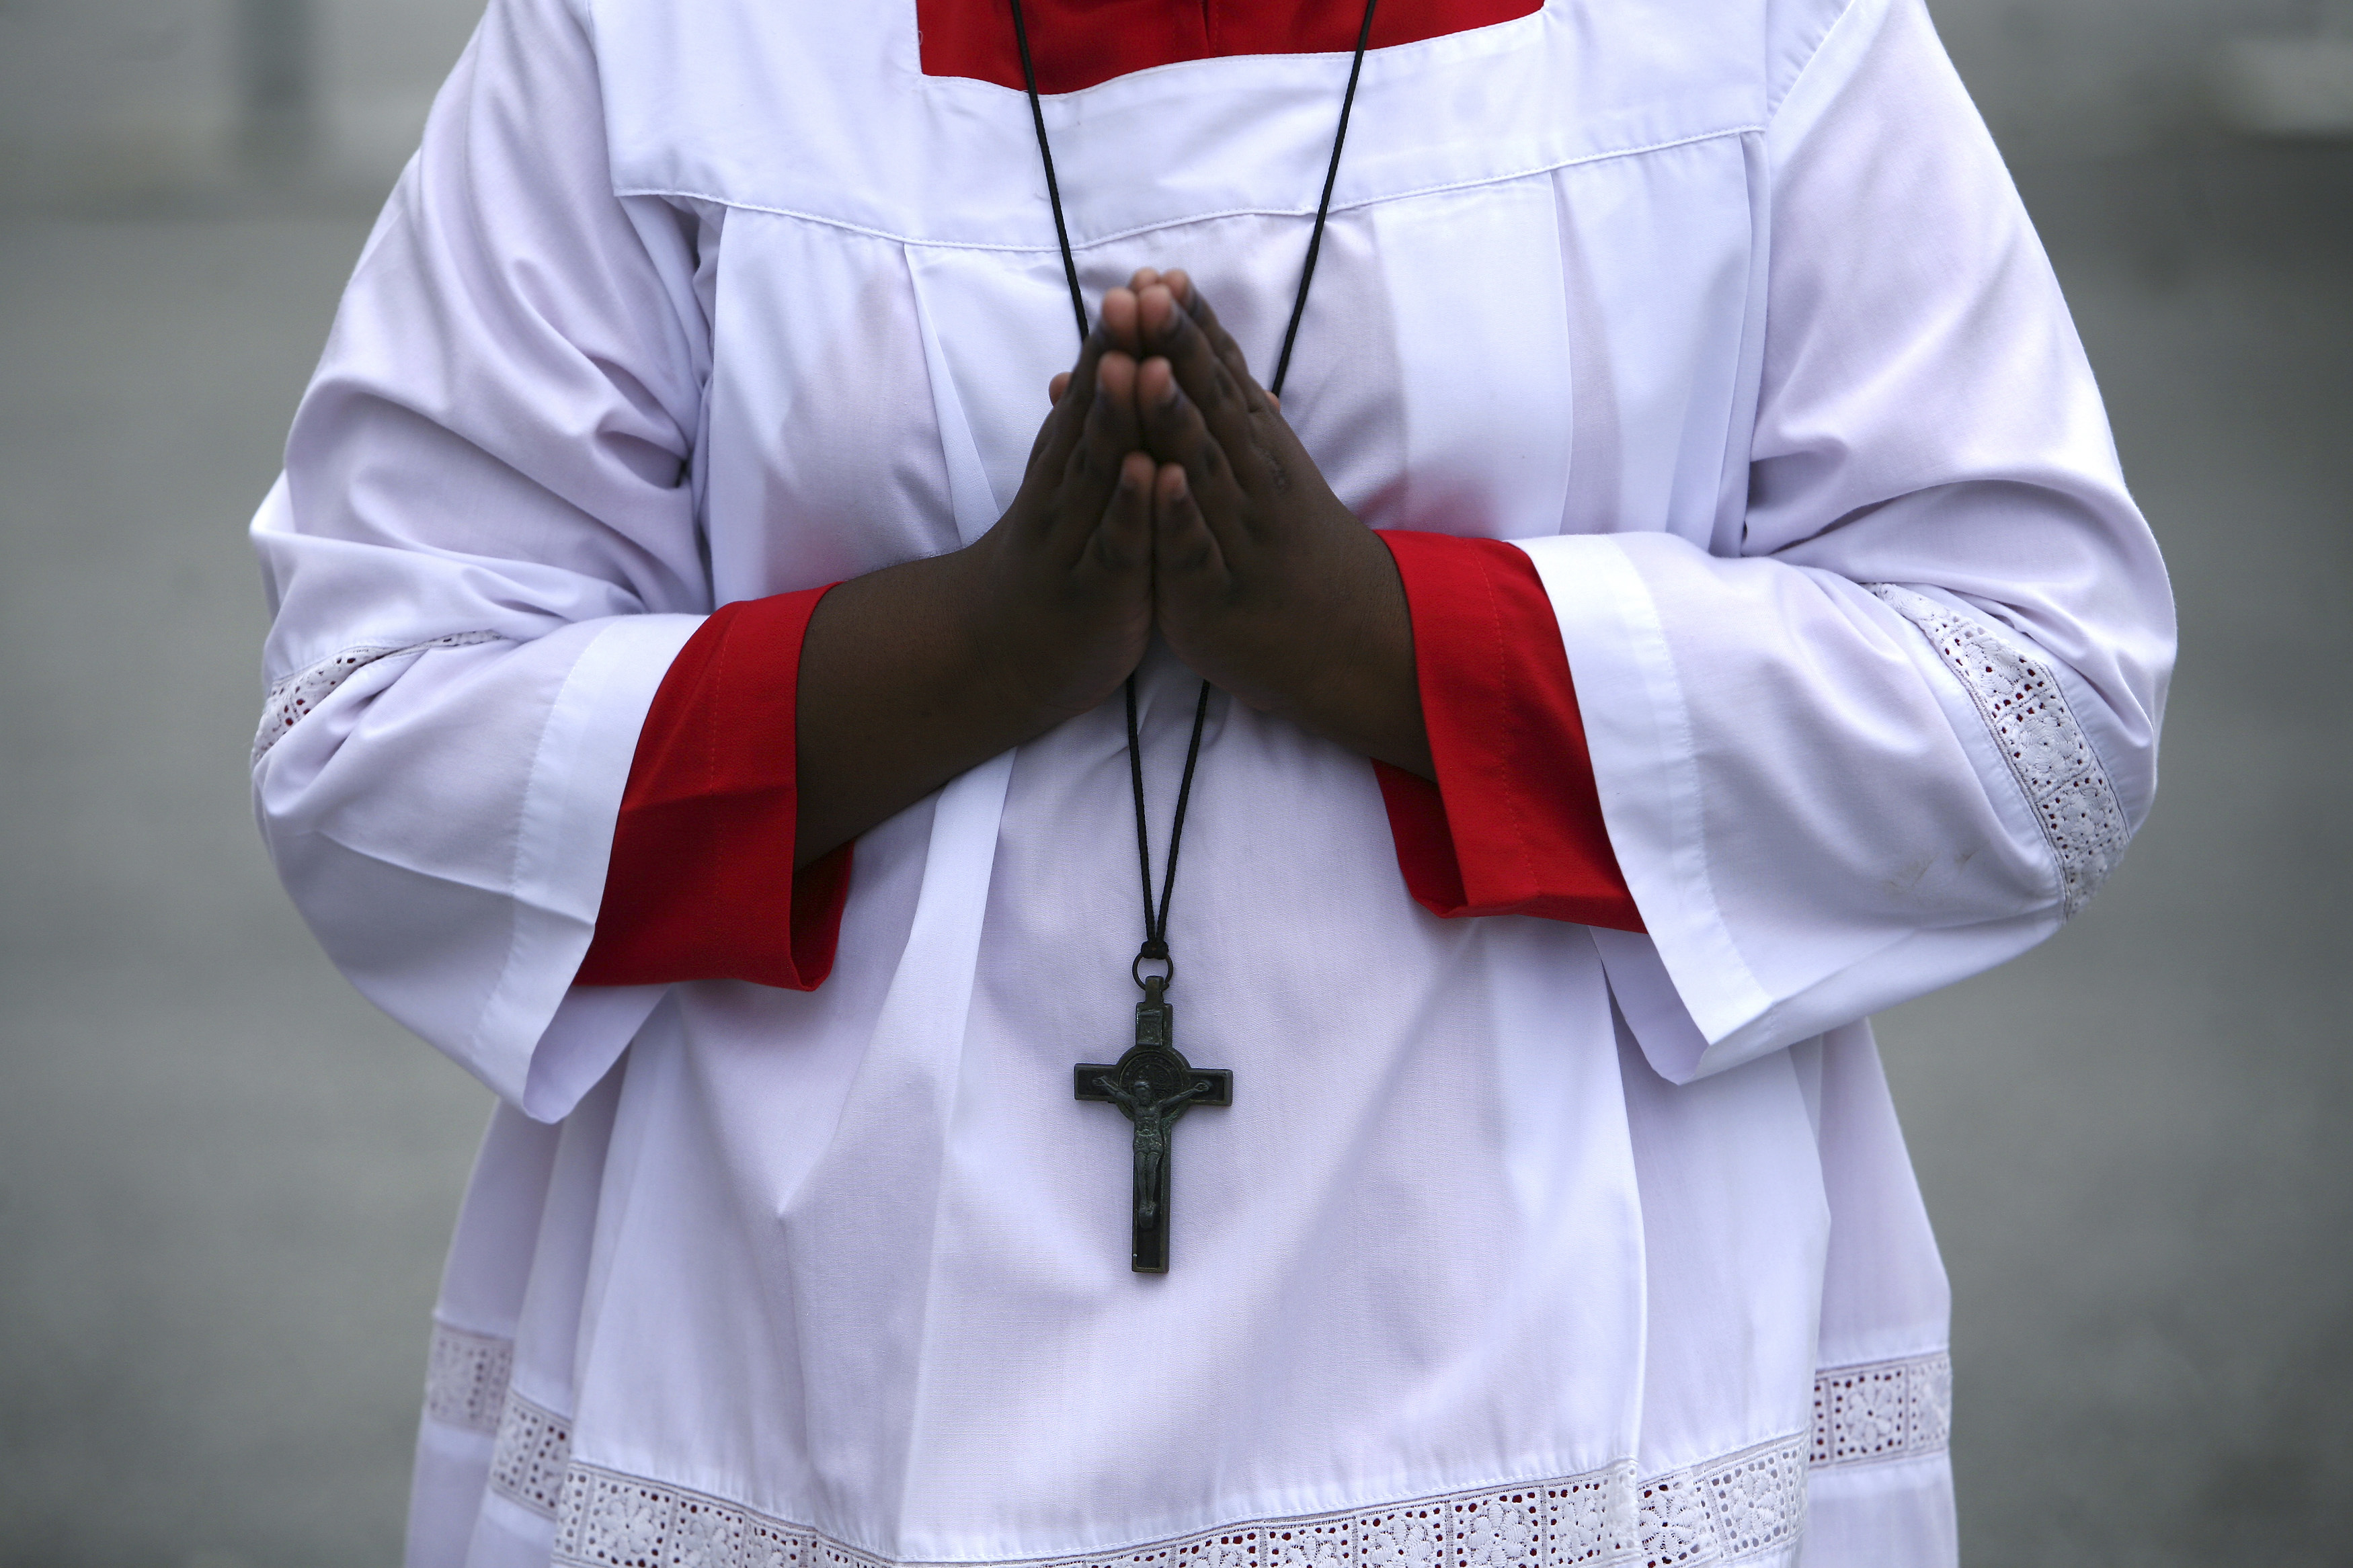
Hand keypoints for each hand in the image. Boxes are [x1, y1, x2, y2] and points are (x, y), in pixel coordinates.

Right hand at [957, 319, 1155, 724]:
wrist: (1002, 656)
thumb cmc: (1056, 564)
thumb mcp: (1070, 490)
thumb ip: (1088, 429)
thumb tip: (1105, 360)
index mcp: (1070, 463)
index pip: (1096, 387)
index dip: (1121, 335)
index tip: (1151, 277)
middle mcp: (1067, 489)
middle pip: (1095, 411)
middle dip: (1118, 352)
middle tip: (1138, 293)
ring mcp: (1077, 538)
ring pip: (1098, 468)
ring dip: (1119, 414)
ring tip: (1140, 362)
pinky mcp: (1095, 589)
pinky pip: (1113, 542)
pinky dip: (1129, 506)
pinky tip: (1147, 470)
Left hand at [1114, 269, 1430, 775]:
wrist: (1342, 637)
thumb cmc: (1283, 544)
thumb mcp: (1261, 466)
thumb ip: (1223, 405)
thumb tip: (1190, 338)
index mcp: (1254, 447)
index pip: (1216, 376)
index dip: (1186, 327)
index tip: (1155, 275)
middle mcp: (1251, 479)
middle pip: (1208, 405)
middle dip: (1172, 349)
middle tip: (1141, 296)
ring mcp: (1235, 534)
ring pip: (1203, 467)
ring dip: (1173, 417)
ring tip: (1146, 368)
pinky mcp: (1214, 590)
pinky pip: (1197, 548)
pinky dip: (1181, 514)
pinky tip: (1162, 481)